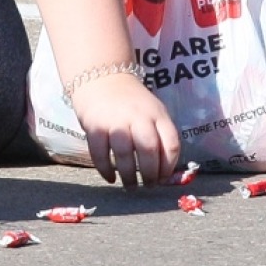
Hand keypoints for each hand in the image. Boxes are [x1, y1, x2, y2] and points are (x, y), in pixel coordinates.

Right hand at [71, 70, 179, 188]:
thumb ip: (160, 136)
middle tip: (148, 185)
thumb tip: (164, 174)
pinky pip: (100, 154)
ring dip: (128, 176)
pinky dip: (105, 169)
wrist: (101, 79)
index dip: (169, 166)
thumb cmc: (131, 103)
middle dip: (150, 174)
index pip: (171, 143)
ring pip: (124, 155)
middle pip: (149, 150)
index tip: (164, 178)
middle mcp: (138, 117)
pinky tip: (110, 177)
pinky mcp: (94, 126)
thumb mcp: (153, 112)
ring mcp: (115, 121)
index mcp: (157, 114)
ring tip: (130, 185)